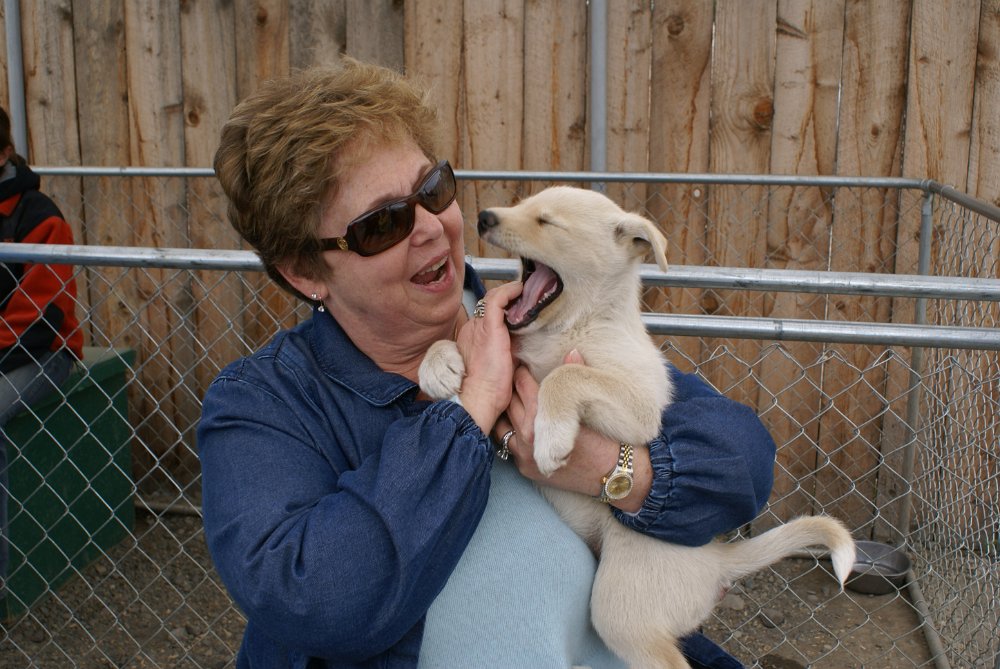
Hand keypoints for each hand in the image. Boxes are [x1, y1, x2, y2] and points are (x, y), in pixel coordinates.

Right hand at [454, 281, 521, 432]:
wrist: (477, 398)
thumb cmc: (487, 391)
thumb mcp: (498, 366)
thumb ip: (506, 352)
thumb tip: (523, 347)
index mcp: (473, 338)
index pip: (487, 316)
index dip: (503, 309)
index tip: (517, 307)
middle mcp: (473, 328)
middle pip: (490, 305)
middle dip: (507, 298)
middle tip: (524, 295)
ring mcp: (479, 326)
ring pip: (493, 299)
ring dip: (509, 292)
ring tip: (524, 290)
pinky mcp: (489, 327)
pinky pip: (497, 300)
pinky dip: (509, 292)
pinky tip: (520, 289)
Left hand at [497, 350, 652, 511]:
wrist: (611, 474)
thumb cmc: (604, 437)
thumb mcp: (590, 404)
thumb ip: (575, 377)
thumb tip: (572, 352)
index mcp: (542, 417)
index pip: (522, 384)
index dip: (522, 371)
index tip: (524, 364)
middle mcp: (528, 437)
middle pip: (509, 401)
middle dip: (512, 388)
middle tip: (515, 377)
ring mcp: (524, 455)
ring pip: (502, 423)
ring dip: (507, 410)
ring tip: (514, 400)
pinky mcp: (525, 468)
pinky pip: (506, 444)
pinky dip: (508, 431)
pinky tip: (515, 421)